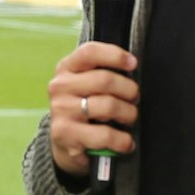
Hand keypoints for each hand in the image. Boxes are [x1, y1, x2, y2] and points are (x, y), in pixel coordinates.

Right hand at [46, 41, 140, 177]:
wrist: (64, 142)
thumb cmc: (83, 107)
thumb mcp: (86, 85)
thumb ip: (103, 72)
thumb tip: (131, 67)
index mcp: (66, 68)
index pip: (90, 52)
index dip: (115, 55)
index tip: (132, 64)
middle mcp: (60, 86)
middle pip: (104, 80)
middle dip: (129, 90)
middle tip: (134, 99)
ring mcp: (61, 110)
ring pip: (108, 106)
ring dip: (128, 114)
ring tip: (129, 119)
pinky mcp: (65, 134)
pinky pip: (105, 135)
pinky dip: (122, 140)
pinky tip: (125, 142)